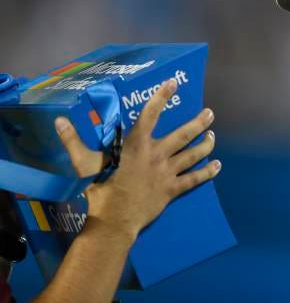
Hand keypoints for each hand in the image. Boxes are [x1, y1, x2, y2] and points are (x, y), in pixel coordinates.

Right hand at [54, 78, 220, 241]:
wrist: (114, 220)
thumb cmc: (99, 189)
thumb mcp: (84, 163)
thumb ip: (73, 141)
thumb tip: (59, 121)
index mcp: (136, 145)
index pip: (150, 114)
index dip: (162, 97)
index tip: (174, 82)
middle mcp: (156, 155)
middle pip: (184, 135)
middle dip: (199, 123)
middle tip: (210, 113)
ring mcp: (167, 172)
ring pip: (193, 155)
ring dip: (205, 144)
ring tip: (213, 135)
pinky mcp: (172, 189)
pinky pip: (194, 179)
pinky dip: (207, 172)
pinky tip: (217, 165)